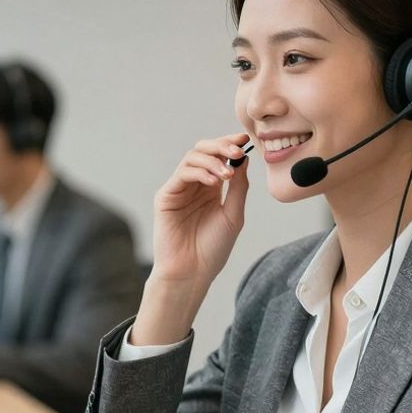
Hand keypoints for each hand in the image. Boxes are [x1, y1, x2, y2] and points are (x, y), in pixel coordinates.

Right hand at [151, 133, 250, 286]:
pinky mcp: (166, 196)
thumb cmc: (212, 249)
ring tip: (227, 174)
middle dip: (221, 146)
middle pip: (203, 151)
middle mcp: (194, 185)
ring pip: (192, 158)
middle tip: (237, 150)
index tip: (245, 140)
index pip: (218, 157)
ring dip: (212, 160)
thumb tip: (244, 159)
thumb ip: (239, 187)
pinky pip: (181, 174)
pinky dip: (199, 172)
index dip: (229, 145)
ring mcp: (179, 189)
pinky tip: (214, 182)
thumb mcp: (233, 215)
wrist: (192, 272)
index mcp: (211, 188)